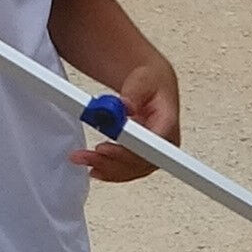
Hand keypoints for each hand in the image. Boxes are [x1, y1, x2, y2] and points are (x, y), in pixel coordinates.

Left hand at [72, 61, 178, 182]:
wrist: (153, 84)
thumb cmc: (151, 82)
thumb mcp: (142, 80)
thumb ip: (133, 93)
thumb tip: (124, 106)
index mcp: (168, 123)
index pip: (151, 146)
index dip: (127, 152)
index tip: (105, 148)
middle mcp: (164, 143)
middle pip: (138, 162)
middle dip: (110, 161)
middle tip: (87, 155)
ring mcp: (154, 153)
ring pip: (130, 170)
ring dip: (105, 167)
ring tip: (82, 158)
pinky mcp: (142, 158)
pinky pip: (127, 170)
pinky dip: (108, 170)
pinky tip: (94, 168)